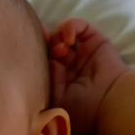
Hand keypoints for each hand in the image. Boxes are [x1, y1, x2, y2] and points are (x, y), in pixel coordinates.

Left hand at [45, 19, 127, 134]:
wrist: (110, 103)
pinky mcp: (94, 41)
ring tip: (59, 51)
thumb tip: (46, 61)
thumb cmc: (83, 108)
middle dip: (41, 39)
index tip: (24, 47)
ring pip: (62, 33)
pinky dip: (71, 27)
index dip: (34, 52)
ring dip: (56, 37)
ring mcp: (82, 52)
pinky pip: (80, 26)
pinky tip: (69, 40)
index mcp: (59, 80)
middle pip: (50, 44)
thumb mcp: (56, 99)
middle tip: (35, 37)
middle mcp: (70, 65)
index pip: (42, 60)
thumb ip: (46, 80)